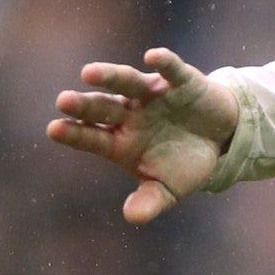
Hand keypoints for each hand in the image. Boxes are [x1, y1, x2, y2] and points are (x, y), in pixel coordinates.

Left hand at [47, 47, 239, 224]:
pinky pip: (170, 70)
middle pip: (102, 108)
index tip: (53, 129)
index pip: (92, 137)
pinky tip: (152, 57)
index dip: (75, 133)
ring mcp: (153, 95)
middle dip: (84, 105)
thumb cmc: (185, 163)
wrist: (221, 139)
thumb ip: (150, 202)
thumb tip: (132, 217)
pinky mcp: (180, 82)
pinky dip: (163, 62)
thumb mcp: (169, 189)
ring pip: (127, 83)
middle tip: (62, 100)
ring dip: (110, 77)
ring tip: (88, 73)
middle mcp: (131, 115)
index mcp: (121, 142)